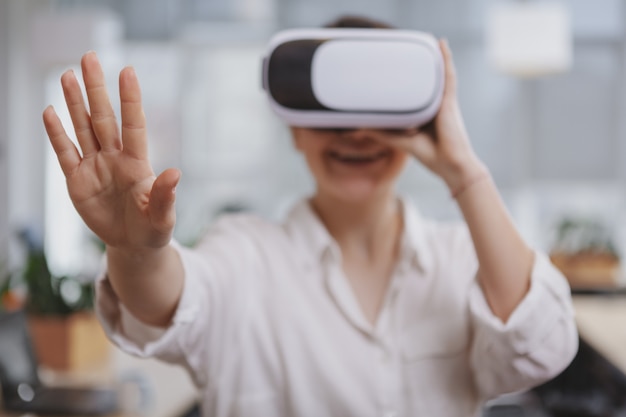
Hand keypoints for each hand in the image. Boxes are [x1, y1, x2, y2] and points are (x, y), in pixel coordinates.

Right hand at [43, 52, 179, 249]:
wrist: (133, 244)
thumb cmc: (153, 228)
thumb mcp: (162, 217)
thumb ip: (165, 196)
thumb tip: (175, 173)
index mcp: (138, 163)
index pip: (133, 125)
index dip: (129, 99)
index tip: (127, 70)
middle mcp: (115, 158)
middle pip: (103, 117)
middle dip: (96, 88)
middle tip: (89, 57)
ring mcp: (95, 166)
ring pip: (83, 128)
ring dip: (75, 103)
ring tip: (67, 75)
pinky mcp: (77, 180)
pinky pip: (65, 152)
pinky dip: (57, 134)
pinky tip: (50, 111)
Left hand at [380, 39, 487, 190]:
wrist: (451, 165)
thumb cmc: (430, 155)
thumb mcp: (399, 141)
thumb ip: (382, 132)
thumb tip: (361, 125)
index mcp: (425, 113)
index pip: (413, 91)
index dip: (406, 79)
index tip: (392, 68)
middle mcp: (435, 104)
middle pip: (425, 80)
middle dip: (418, 65)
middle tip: (403, 50)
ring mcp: (443, 101)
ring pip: (435, 74)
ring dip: (432, 57)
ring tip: (425, 39)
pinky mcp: (449, 101)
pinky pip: (447, 75)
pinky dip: (445, 59)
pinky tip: (441, 44)